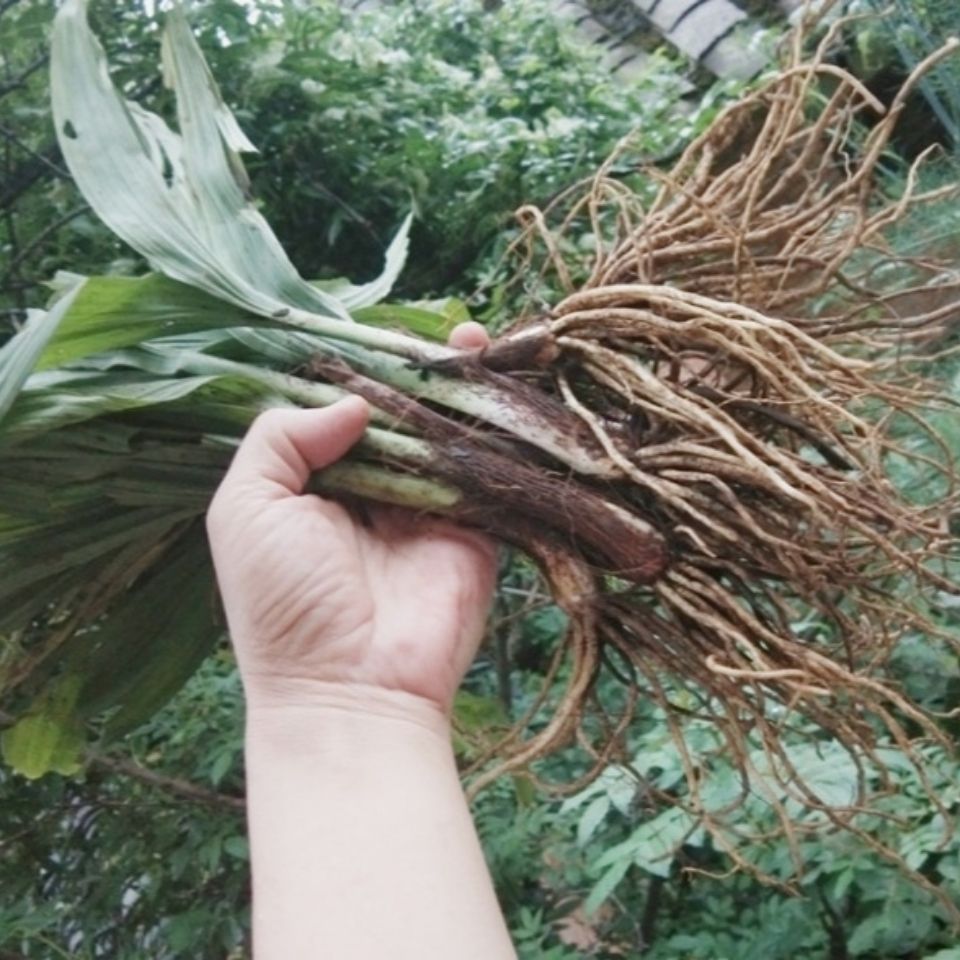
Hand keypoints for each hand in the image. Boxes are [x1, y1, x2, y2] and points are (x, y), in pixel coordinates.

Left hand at [206, 323, 495, 715]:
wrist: (351, 688)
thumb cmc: (284, 603)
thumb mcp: (246, 509)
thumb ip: (280, 438)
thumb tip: (353, 401)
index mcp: (320, 482)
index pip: (346, 411)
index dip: (366, 372)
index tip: (386, 335)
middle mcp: (377, 489)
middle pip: (404, 417)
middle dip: (423, 373)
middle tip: (444, 332)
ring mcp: (429, 508)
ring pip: (450, 435)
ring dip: (465, 390)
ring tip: (474, 340)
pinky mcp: (475, 529)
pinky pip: (489, 472)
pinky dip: (499, 432)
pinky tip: (505, 386)